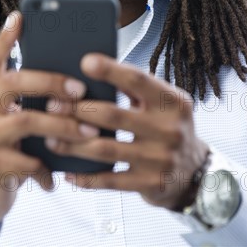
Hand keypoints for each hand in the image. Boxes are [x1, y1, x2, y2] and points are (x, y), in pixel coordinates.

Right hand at [0, 12, 99, 246]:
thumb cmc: (7, 150)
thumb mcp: (13, 121)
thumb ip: (30, 103)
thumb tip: (76, 86)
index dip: (5, 36)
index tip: (20, 16)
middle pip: (15, 81)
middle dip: (52, 81)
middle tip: (81, 90)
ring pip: (27, 120)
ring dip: (63, 126)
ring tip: (89, 134)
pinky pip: (27, 161)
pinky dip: (46, 168)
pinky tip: (56, 177)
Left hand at [45, 53, 208, 209]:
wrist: (195, 173)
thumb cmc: (167, 128)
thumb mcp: (164, 104)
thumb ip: (136, 89)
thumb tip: (94, 67)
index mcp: (172, 102)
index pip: (138, 80)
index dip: (111, 70)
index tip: (84, 62)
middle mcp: (169, 129)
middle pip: (113, 115)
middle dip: (78, 110)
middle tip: (52, 106)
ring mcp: (160, 159)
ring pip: (105, 149)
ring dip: (73, 144)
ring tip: (51, 139)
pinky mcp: (150, 184)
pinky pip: (110, 180)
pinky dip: (87, 177)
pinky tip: (69, 173)